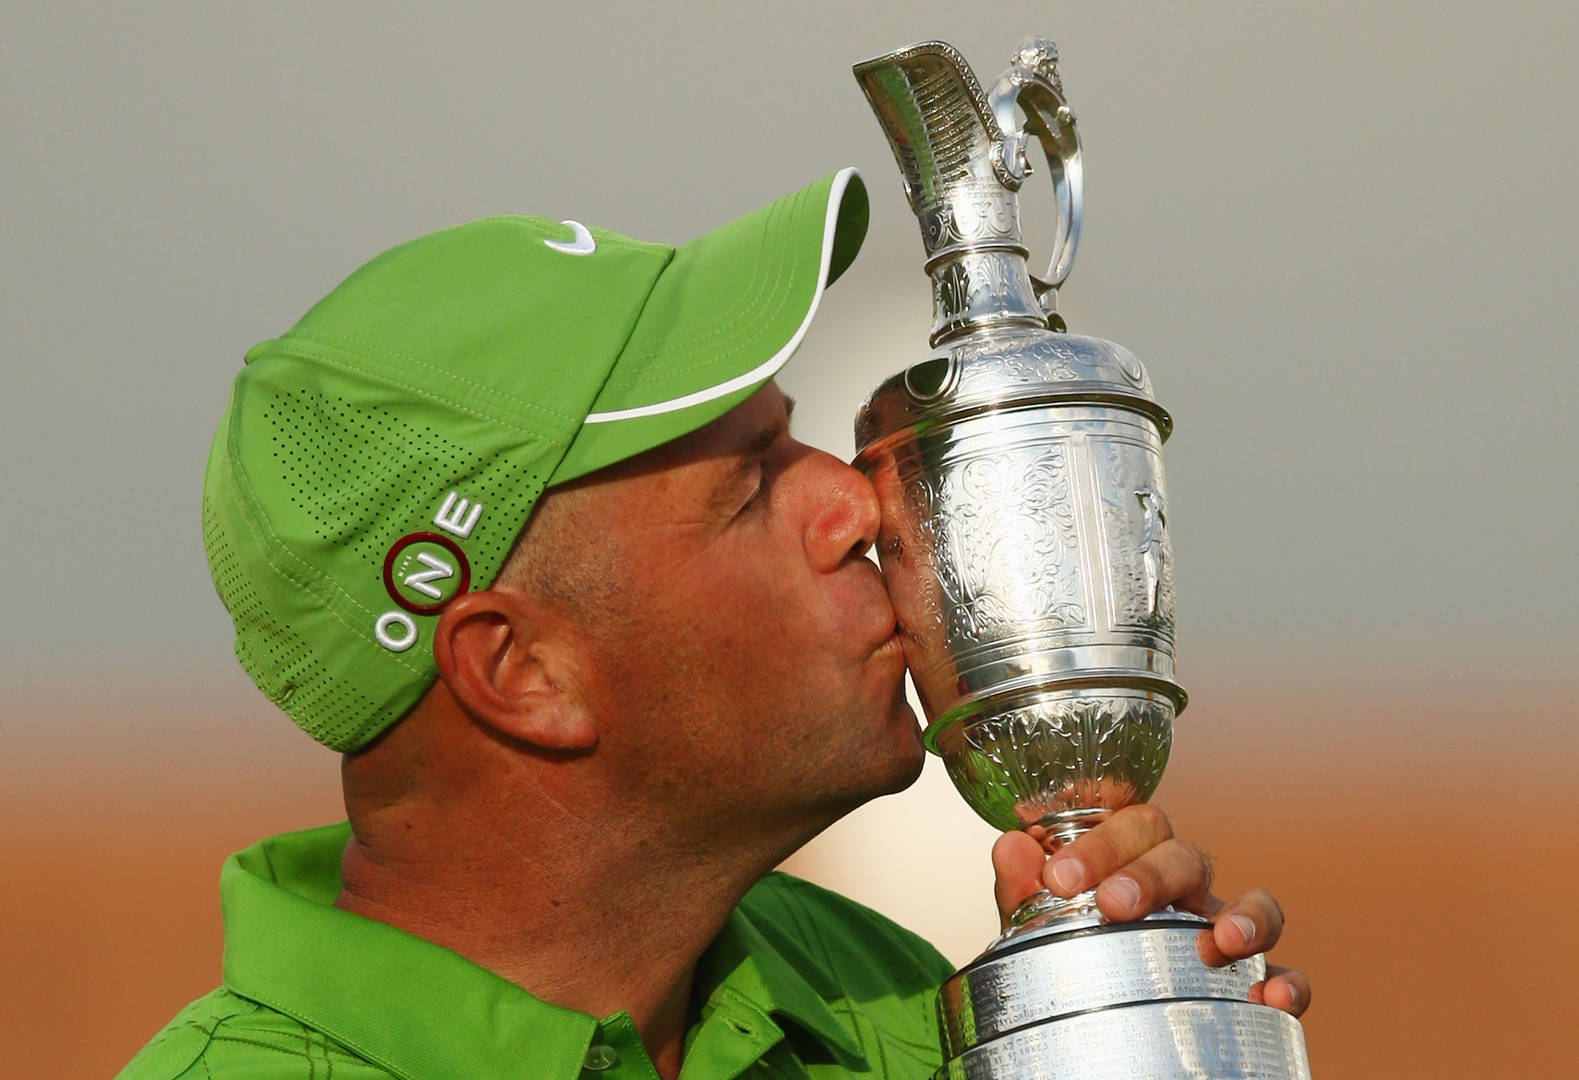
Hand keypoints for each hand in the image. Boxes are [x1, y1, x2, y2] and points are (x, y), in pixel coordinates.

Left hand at [991, 804, 1309, 1017]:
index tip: (1059, 877)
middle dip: (1152, 876)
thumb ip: (1024, 885)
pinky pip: (1287, 972)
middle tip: (1113, 904)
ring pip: (1257, 903)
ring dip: (1246, 916)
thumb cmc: (1077, 939)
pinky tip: (1272, 999)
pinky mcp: (1255, 978)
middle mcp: (1187, 886)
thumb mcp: (1041, 916)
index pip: (1132, 826)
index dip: (1102, 843)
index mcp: (1137, 858)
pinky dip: (1289, 982)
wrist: (1098, 1001)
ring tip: (1222, 942)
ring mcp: (1225, 928)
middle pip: (1186, 858)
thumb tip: (1010, 846)